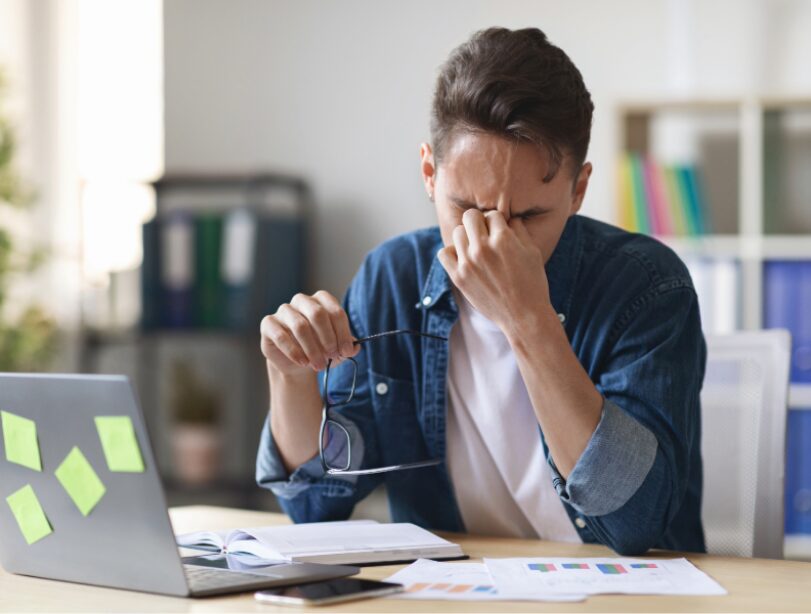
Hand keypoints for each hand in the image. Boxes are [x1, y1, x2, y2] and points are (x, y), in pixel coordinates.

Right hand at [260, 291, 359, 375]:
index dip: (343, 332)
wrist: (297, 362)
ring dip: (313, 349)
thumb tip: (356, 347)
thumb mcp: (337, 348)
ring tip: (320, 365)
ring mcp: (284, 310)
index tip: (347, 351)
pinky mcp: (269, 324)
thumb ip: (347, 346)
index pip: (335, 311)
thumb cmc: (320, 350)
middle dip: (328, 338)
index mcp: (321, 300)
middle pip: (317, 314)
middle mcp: (302, 300)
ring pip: (300, 326)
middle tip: (333, 356)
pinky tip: (303, 363)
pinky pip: (281, 336)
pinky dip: (295, 352)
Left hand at [437, 209, 551, 333]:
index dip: (498, 221)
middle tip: (486, 235)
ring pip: (457, 232)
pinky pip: (444, 253)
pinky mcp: (459, 278)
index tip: (500, 232)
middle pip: (470, 217)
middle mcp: (483, 248)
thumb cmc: (532, 283)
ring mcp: (468, 263)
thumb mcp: (532, 252)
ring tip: (476, 248)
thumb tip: (508, 218)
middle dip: (479, 222)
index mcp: (503, 239)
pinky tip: (463, 258)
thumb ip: (519, 230)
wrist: (523, 316)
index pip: (492, 214)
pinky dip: (451, 252)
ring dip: (467, 237)